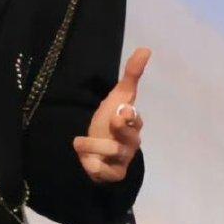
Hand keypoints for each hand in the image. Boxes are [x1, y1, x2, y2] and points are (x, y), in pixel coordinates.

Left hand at [72, 46, 149, 183]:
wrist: (96, 150)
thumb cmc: (108, 121)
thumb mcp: (118, 97)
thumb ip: (132, 75)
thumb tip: (145, 49)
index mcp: (133, 123)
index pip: (136, 119)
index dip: (130, 115)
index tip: (121, 110)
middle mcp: (131, 142)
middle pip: (130, 137)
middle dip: (119, 130)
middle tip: (108, 122)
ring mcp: (124, 159)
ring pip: (114, 153)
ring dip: (93, 145)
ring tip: (78, 142)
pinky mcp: (114, 174)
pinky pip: (109, 174)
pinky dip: (96, 168)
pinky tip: (87, 162)